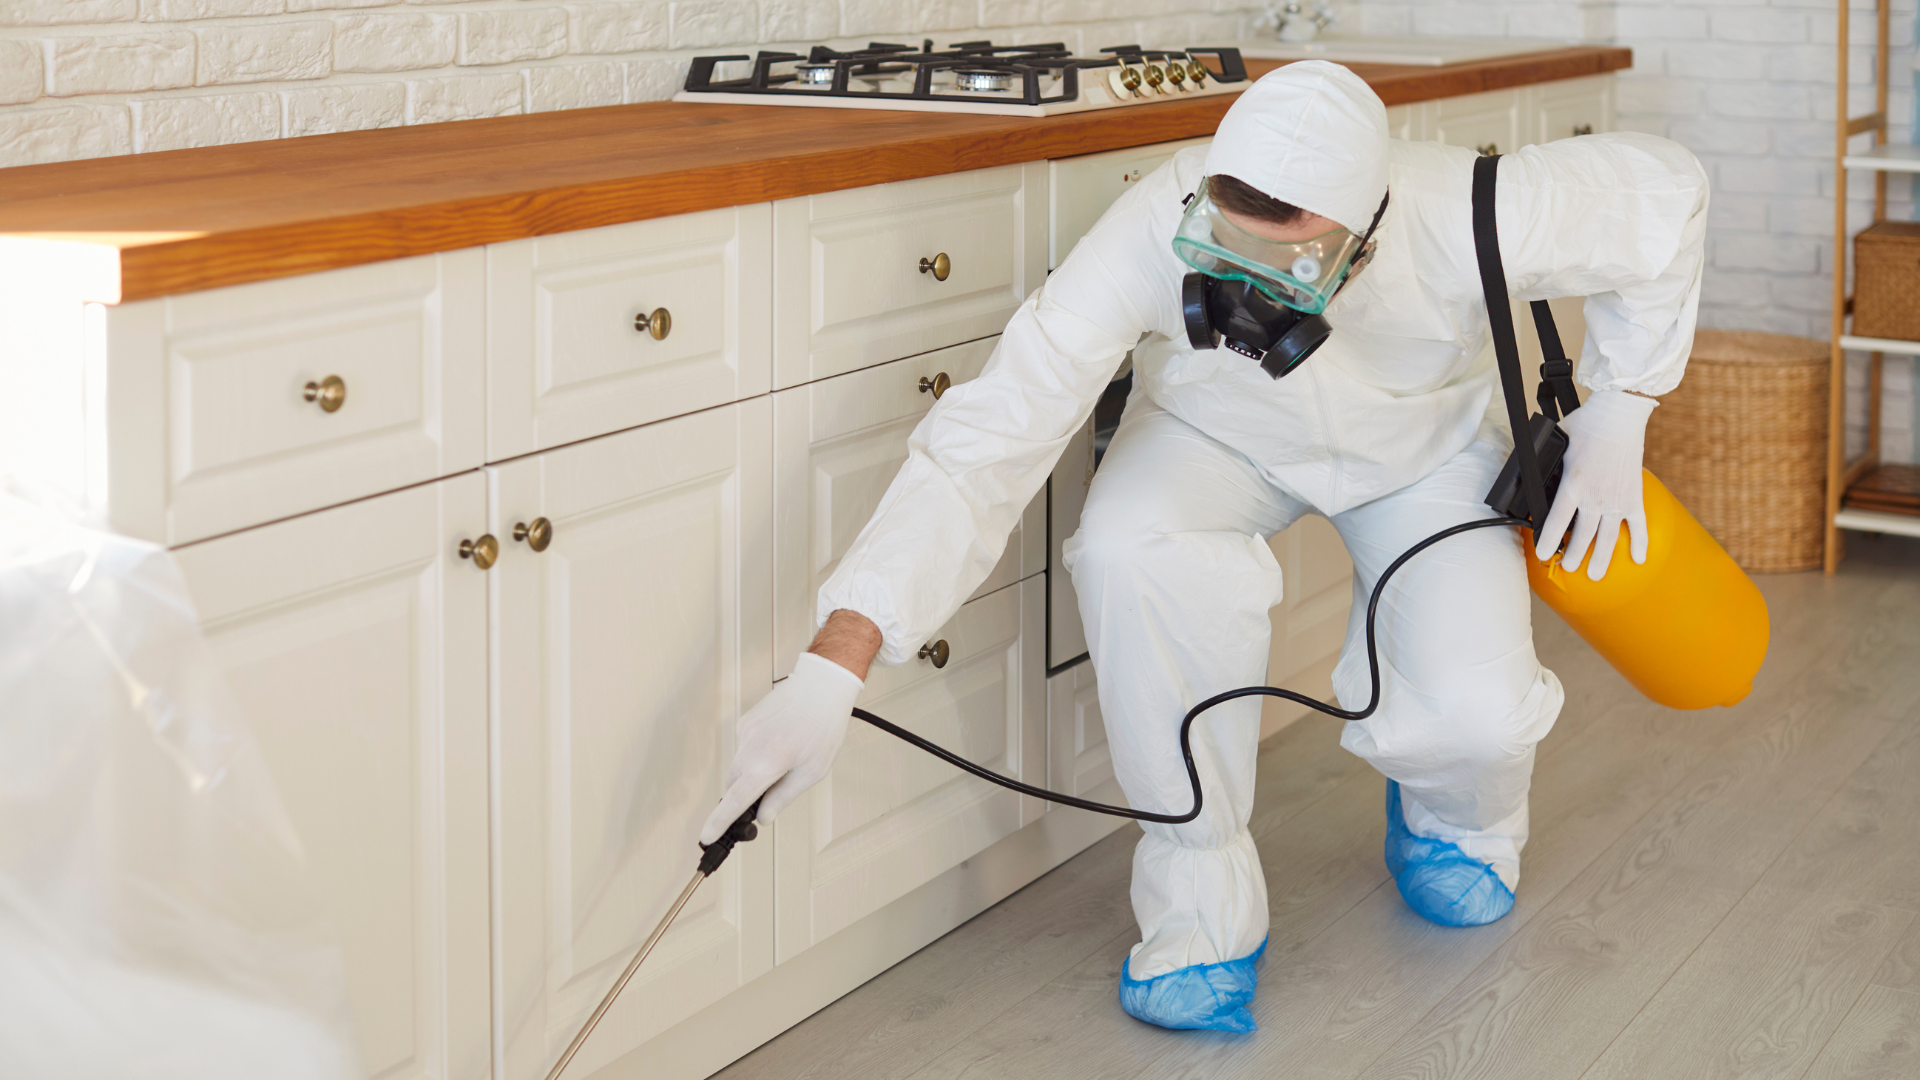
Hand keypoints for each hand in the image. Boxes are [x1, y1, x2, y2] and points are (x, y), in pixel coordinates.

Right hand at [698, 651, 864, 844]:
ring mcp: (745, 732)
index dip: (719, 822)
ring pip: (739, 766)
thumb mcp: (812, 770)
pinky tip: (780, 743)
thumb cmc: (824, 726)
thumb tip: (764, 817)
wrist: (822, 685)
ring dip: (753, 773)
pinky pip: (745, 748)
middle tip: (768, 798)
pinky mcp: (746, 721)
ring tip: (787, 758)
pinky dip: (756, 754)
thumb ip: (783, 796)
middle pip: (734, 785)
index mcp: (767, 762)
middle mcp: (750, 747)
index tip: (707, 836)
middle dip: (745, 796)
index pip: (735, 800)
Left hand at [1535, 389, 1658, 580]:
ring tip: (1595, 575)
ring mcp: (1617, 498)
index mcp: (1573, 484)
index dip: (1549, 541)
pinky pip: (1639, 524)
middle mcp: (1596, 496)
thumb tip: (1528, 468)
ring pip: (1608, 537)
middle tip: (1568, 567)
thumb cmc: (1586, 424)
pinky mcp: (1634, 494)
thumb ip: (1545, 460)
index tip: (1543, 554)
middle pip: (1583, 535)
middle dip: (1573, 555)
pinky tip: (1638, 560)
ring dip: (1601, 558)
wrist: (1620, 414)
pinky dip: (1640, 542)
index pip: (1558, 521)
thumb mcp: (1555, 442)